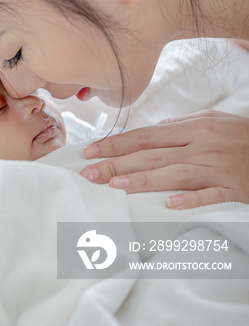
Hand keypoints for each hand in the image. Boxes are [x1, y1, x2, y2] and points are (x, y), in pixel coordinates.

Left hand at [79, 110, 248, 208]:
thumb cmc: (241, 135)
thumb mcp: (212, 120)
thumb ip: (179, 126)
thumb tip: (148, 131)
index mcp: (194, 128)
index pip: (145, 135)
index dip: (116, 143)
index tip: (90, 151)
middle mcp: (202, 147)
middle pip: (152, 155)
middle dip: (118, 164)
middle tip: (90, 173)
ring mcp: (218, 169)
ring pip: (175, 174)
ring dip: (144, 180)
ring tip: (116, 186)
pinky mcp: (234, 189)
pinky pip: (210, 195)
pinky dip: (190, 200)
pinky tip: (168, 205)